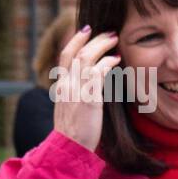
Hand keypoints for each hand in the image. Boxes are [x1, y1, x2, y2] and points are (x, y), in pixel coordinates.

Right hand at [52, 26, 120, 151]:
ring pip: (85, 58)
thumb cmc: (76, 131)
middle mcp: (65, 85)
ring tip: (115, 40)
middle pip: (76, 52)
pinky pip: (96, 74)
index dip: (75, 40)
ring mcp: (75, 91)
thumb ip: (77, 92)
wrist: (70, 148)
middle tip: (109, 32)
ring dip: (102, 46)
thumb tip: (90, 82)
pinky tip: (116, 60)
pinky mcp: (88, 99)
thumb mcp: (71, 107)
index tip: (86, 30)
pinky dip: (106, 63)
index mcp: (61, 86)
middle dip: (93, 39)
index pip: (65, 56)